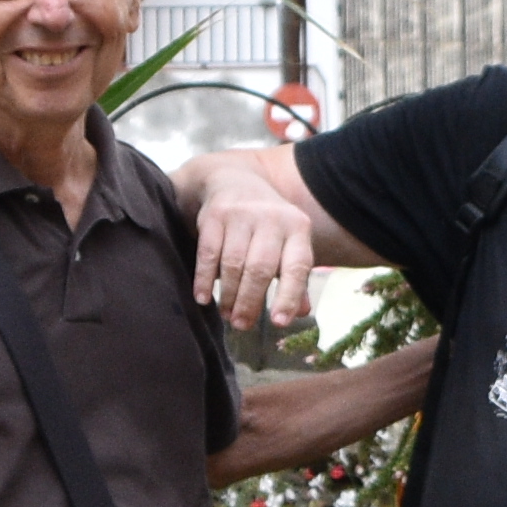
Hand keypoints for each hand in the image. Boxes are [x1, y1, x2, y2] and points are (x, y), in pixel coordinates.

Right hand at [194, 157, 334, 333]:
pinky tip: (203, 298)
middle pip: (261, 268)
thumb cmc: (268, 226)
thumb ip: (296, 278)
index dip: (289, 295)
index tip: (279, 322)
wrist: (234, 181)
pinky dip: (205, 279)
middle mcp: (272, 218)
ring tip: (227, 314)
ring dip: (229, 295)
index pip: (297, 266)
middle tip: (242, 325)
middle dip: (250, 302)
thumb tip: (303, 312)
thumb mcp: (288, 245)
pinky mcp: (215, 215)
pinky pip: (208, 253)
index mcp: (298, 227)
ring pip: (234, 264)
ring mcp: (242, 214)